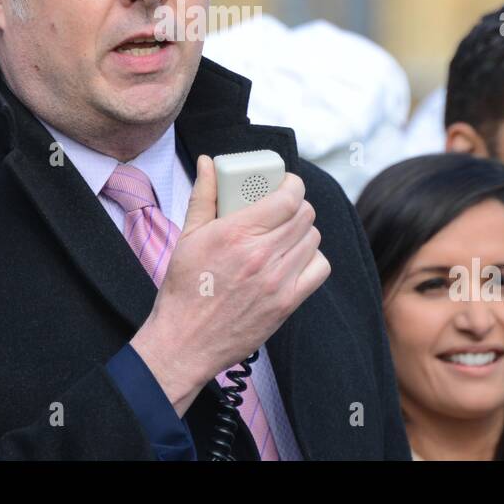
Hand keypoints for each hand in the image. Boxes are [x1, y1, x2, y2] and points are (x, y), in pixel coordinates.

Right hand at [130, 155, 329, 415]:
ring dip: (303, 232)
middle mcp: (261, 254)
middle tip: (283, 208)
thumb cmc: (184, 287)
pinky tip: (294, 259)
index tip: (285, 184)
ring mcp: (277, 281)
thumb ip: (203, 195)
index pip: (288, 197)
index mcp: (237, 233)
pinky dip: (312, 260)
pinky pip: (319, 269)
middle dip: (296, 206)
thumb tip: (208, 162)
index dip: (293, 184)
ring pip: (313, 239)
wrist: (186, 340)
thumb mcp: (188, 236)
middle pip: (305, 215)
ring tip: (286, 234)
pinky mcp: (287, 303)